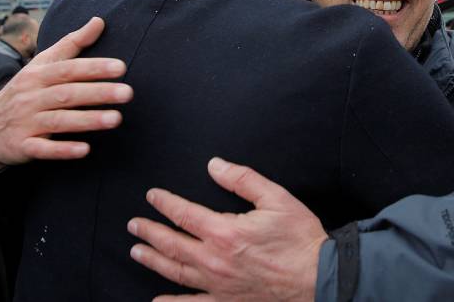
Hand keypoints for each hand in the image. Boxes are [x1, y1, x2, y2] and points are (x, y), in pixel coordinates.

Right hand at [0, 17, 132, 168]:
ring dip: (87, 120)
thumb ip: (72, 43)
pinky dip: (62, 150)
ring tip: (116, 119)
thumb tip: (99, 21)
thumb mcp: (42, 64)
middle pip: (67, 94)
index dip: (94, 68)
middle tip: (128, 93)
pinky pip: (42, 149)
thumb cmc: (25, 91)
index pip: (68, 69)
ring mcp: (25, 123)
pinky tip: (85, 150)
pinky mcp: (22, 146)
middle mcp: (31, 97)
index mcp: (37, 75)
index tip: (121, 68)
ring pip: (58, 121)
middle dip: (98, 93)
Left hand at [128, 158, 325, 301]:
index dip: (165, 203)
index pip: (184, 214)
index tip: (152, 196)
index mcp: (224, 232)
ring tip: (137, 251)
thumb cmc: (299, 238)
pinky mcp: (227, 301)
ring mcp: (218, 284)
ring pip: (175, 271)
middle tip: (134, 224)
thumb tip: (215, 165)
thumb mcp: (276, 198)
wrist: (319, 276)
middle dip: (150, 232)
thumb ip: (242, 179)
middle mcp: (214, 260)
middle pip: (172, 244)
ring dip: (153, 260)